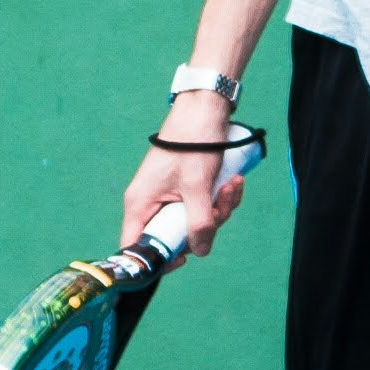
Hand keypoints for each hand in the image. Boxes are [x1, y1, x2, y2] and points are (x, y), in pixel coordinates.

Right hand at [118, 89, 254, 256]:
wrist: (205, 109)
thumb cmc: (193, 142)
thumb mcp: (198, 188)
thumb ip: (200, 223)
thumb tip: (201, 250)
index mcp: (141, 203)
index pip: (136, 246)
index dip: (157, 260)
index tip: (184, 259)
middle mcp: (150, 202)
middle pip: (172, 236)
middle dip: (204, 225)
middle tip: (220, 208)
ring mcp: (167, 195)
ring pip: (192, 221)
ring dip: (218, 209)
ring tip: (231, 186)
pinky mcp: (184, 189)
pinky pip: (201, 207)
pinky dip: (219, 198)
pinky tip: (233, 182)